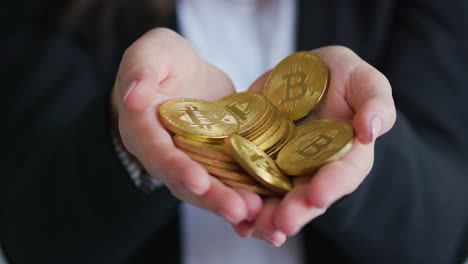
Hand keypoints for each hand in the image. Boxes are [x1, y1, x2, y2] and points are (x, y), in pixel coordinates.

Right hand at [111, 28, 261, 223]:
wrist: (184, 75)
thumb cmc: (162, 61)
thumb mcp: (151, 54)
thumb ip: (141, 71)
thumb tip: (133, 97)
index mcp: (145, 131)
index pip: (159, 154)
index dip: (177, 169)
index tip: (199, 182)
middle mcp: (168, 155)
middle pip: (188, 183)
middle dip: (214, 198)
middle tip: (240, 211)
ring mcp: (195, 161)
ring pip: (212, 188)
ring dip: (234, 203)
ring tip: (260, 214)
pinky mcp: (218, 160)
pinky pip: (231, 180)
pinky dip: (248, 195)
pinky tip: (269, 210)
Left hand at [233, 46, 395, 245]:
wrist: (305, 72)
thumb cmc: (342, 76)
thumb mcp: (363, 79)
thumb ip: (375, 101)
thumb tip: (371, 131)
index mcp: (346, 154)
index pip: (343, 173)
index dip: (332, 185)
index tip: (318, 196)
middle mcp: (314, 168)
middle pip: (305, 195)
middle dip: (294, 211)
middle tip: (281, 224)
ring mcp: (283, 166)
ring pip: (275, 197)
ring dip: (265, 215)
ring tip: (253, 227)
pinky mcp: (256, 157)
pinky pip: (246, 180)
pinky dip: (239, 198)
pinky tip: (232, 215)